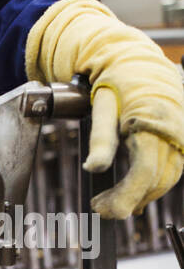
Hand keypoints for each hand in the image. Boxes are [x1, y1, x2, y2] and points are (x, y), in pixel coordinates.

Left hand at [27, 0, 183, 218]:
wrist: (137, 60)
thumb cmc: (117, 80)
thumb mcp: (102, 105)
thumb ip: (101, 137)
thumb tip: (93, 168)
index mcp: (153, 122)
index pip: (145, 173)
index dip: (124, 196)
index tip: (101, 207)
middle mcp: (174, 132)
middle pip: (156, 181)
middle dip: (128, 200)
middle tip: (100, 207)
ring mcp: (181, 136)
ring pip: (166, 178)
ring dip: (140, 194)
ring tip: (113, 202)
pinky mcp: (181, 139)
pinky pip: (171, 168)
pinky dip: (153, 183)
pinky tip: (134, 193)